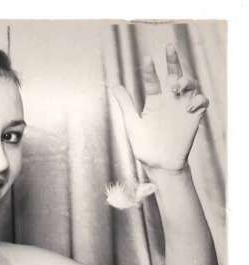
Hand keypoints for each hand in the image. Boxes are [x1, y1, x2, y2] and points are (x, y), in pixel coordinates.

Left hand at [112, 44, 208, 171]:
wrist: (160, 166)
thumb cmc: (145, 147)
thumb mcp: (132, 124)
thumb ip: (126, 105)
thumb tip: (114, 85)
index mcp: (154, 102)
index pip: (153, 80)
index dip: (150, 70)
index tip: (147, 59)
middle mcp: (169, 101)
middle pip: (175, 74)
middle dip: (173, 60)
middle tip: (169, 48)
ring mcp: (182, 108)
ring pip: (190, 85)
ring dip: (186, 80)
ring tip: (176, 86)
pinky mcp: (194, 118)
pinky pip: (202, 102)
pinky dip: (199, 100)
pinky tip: (189, 107)